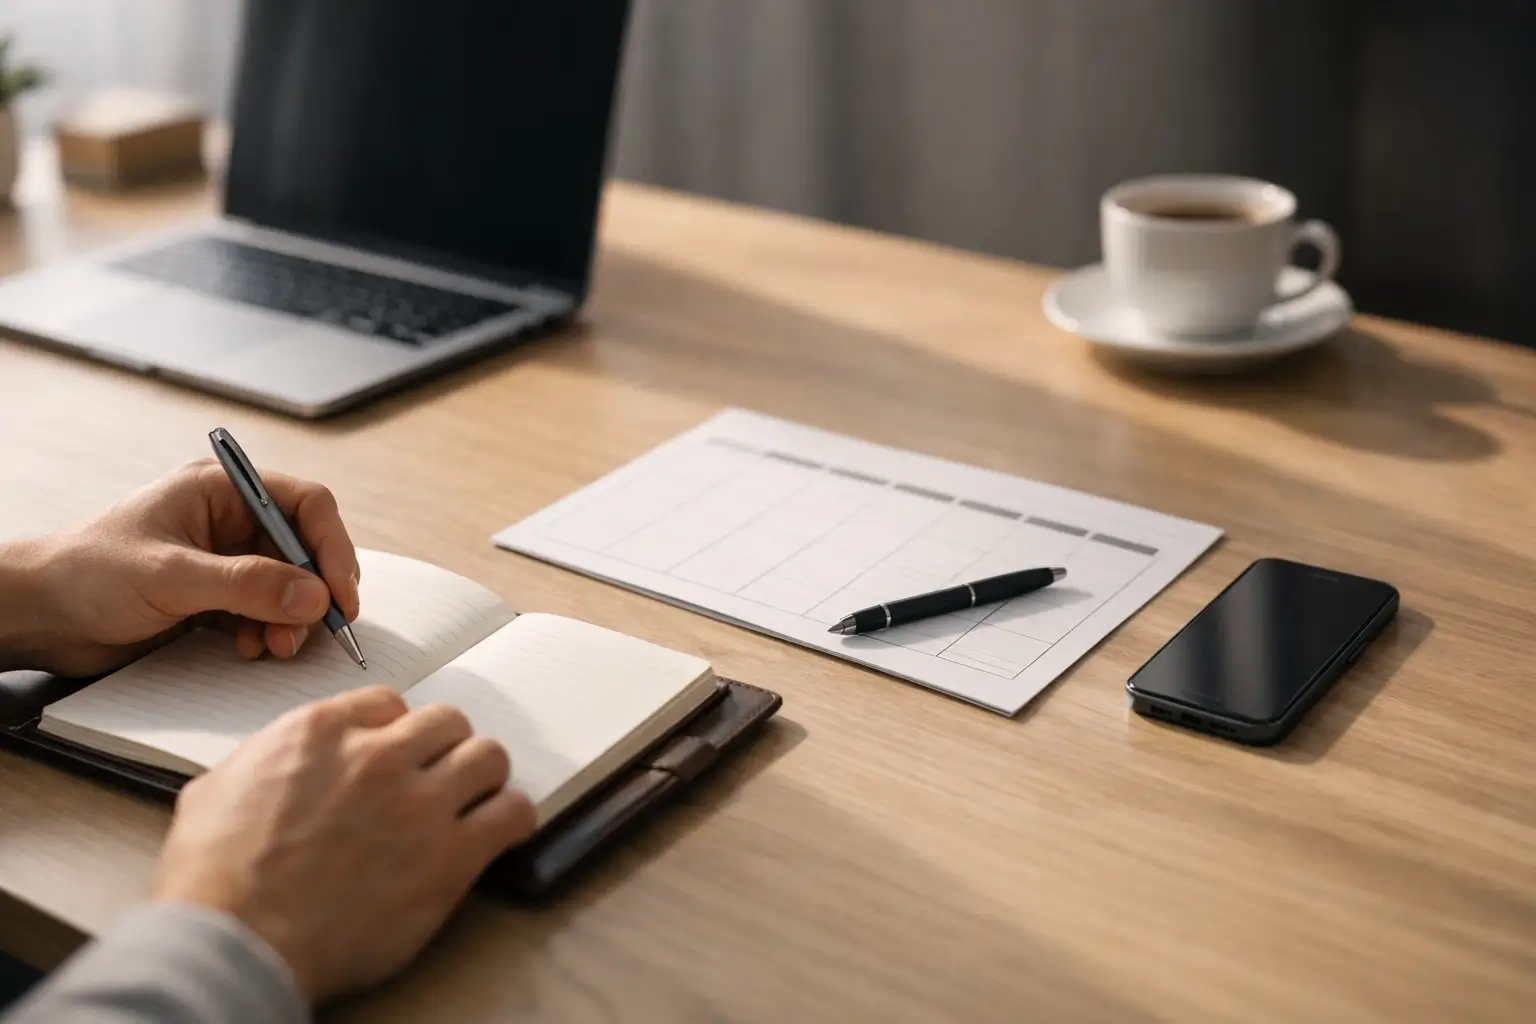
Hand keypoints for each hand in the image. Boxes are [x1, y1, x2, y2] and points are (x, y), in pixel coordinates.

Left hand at [0, 460, 360, 675]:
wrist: (37, 616)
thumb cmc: (86, 574)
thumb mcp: (171, 576)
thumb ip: (246, 584)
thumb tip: (315, 595)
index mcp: (221, 491)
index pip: (305, 505)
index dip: (331, 547)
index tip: (340, 593)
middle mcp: (229, 521)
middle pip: (304, 549)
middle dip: (313, 591)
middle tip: (314, 629)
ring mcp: (222, 560)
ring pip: (289, 585)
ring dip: (292, 618)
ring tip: (275, 646)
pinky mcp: (213, 597)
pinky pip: (264, 611)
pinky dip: (267, 631)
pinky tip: (248, 647)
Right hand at [154, 685, 537, 1003]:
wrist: (233, 944)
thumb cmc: (211, 883)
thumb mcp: (212, 794)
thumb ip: (257, 765)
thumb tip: (267, 770)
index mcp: (320, 732)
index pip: (387, 703)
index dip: (393, 732)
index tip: (394, 755)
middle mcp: (377, 756)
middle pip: (446, 723)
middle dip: (444, 748)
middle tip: (438, 778)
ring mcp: (420, 803)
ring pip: (487, 756)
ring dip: (484, 777)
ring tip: (476, 801)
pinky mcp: (451, 856)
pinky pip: (513, 813)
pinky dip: (514, 819)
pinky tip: (505, 832)